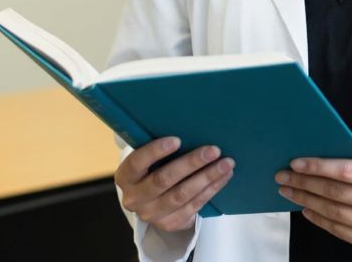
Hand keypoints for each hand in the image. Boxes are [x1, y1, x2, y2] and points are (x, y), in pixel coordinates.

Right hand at [116, 138, 232, 232]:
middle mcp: (134, 198)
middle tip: (213, 150)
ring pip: (182, 195)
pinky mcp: (170, 223)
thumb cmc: (153, 169)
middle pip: (164, 180)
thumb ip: (161, 149)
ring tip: (226, 163)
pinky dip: (211, 189)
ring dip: (207, 177)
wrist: (151, 202)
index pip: (137, 162)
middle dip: (191, 164)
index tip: (177, 139)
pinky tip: (224, 177)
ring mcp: (152, 214)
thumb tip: (192, 129)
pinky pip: (194, 206)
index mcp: (125, 176)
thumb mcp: (149, 160)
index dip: (155, 151)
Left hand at [275, 151, 351, 250]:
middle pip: (335, 193)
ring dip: (306, 201)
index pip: (346, 171)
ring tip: (290, 192)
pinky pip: (339, 231)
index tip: (296, 163)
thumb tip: (327, 156)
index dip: (318, 167)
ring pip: (333, 213)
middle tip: (284, 176)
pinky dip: (320, 219)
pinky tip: (307, 209)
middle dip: (304, 183)